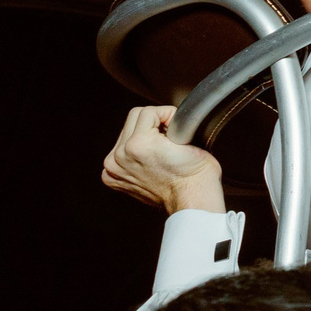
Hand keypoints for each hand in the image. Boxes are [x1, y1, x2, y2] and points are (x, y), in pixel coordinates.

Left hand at [101, 106, 224, 214]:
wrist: (193, 199)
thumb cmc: (196, 173)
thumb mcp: (187, 135)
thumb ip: (167, 123)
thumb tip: (162, 117)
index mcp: (138, 144)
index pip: (148, 111)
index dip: (168, 116)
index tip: (177, 128)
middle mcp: (121, 155)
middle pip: (133, 119)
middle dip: (153, 124)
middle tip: (169, 138)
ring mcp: (115, 168)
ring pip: (126, 134)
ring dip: (142, 136)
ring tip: (159, 149)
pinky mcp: (113, 177)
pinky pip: (120, 152)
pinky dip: (133, 153)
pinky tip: (148, 160)